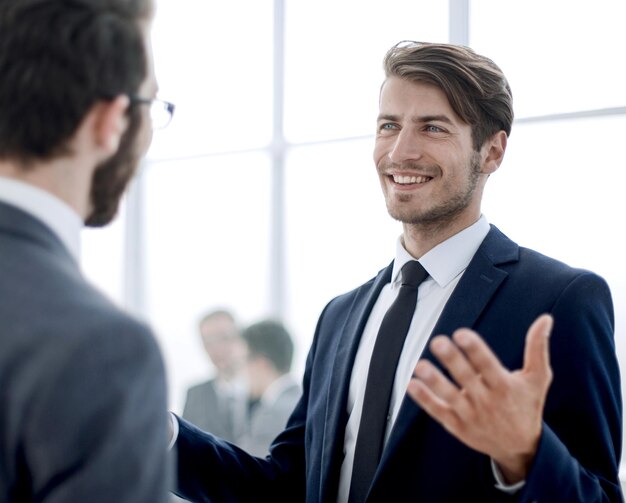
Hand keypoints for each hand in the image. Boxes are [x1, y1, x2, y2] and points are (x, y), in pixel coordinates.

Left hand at [407, 314, 553, 482]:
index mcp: (505, 386)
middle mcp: (487, 401)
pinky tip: (412, 384)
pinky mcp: (457, 425)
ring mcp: (470, 414)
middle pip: (466, 378)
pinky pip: (438, 411)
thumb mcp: (538, 378)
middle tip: (438, 342)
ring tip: (421, 366)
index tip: (462, 334)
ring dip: (434, 381)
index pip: (488, 365)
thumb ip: (537, 348)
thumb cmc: (527, 406)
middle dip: (452, 360)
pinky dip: (425, 399)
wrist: (520, 448)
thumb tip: (545, 319)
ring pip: (449, 396)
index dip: (475, 349)